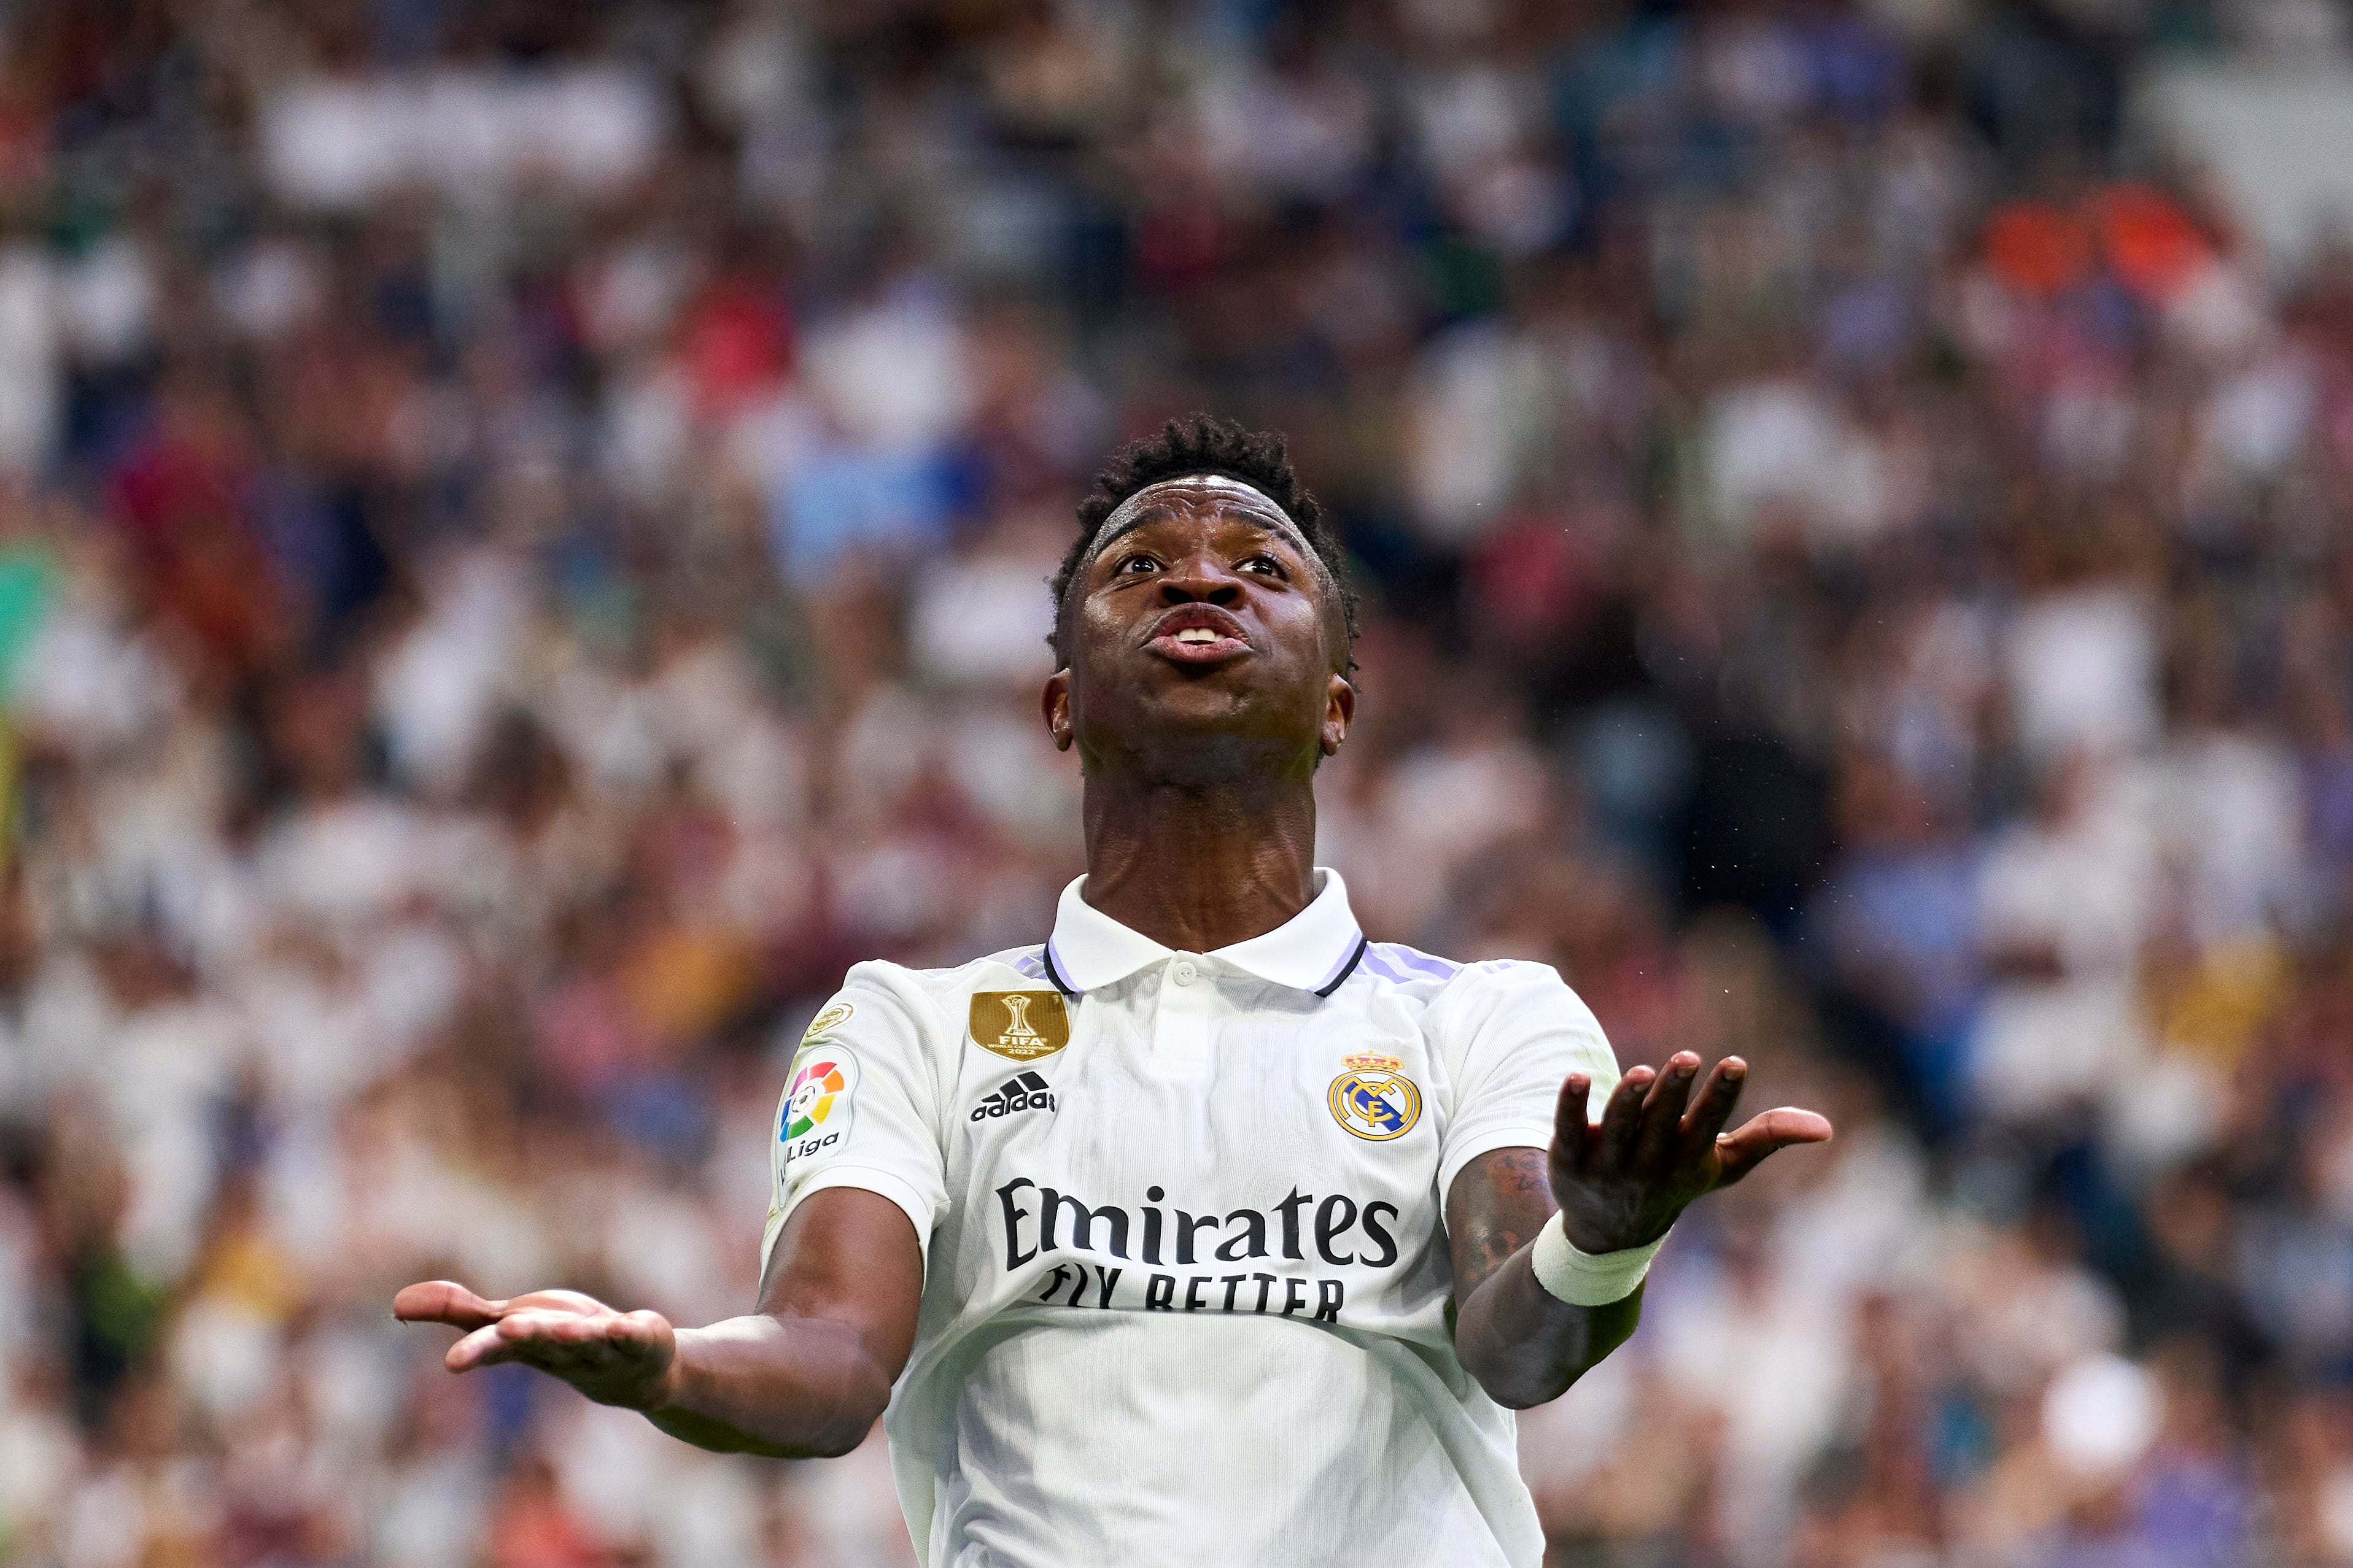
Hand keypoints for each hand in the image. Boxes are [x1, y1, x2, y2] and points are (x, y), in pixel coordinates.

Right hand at [392, 1280, 677, 1410]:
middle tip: (508, 1329)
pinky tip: (629, 1325)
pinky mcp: (643, 1340)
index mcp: (530, 1343)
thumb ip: (459, 1312)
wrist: (636, 1374)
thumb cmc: (562, 1342)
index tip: (452, 1363)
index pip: (499, 1349)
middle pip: (544, 1342)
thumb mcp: (511, 1321)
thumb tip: (395, 1303)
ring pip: (589, 1341)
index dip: (478, 1352)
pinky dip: (634, 1332)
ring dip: (578, 1335)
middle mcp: (564, 1349)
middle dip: (528, 1335)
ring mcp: (606, 1348)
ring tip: (569, 1326)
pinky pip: (639, 1336)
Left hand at [1549, 1053, 1831, 1253]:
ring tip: (1641, 1072)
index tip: (1735, 1062)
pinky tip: (1576, 1076)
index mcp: (1689, 1159)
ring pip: (1617, 1128)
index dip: (1722, 1095)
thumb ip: (1767, 1138)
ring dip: (1628, 1100)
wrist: (1610, 1232)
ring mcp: (1607, 1164)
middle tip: (1688, 1059)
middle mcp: (1649, 1163)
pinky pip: (1566, 1129)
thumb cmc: (1676, 1180)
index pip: (1708, 1125)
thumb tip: (1826, 1127)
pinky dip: (1570, 1105)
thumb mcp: (1722, 1166)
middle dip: (1675, 1092)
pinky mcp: (1568, 1159)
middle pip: (1661, 1124)